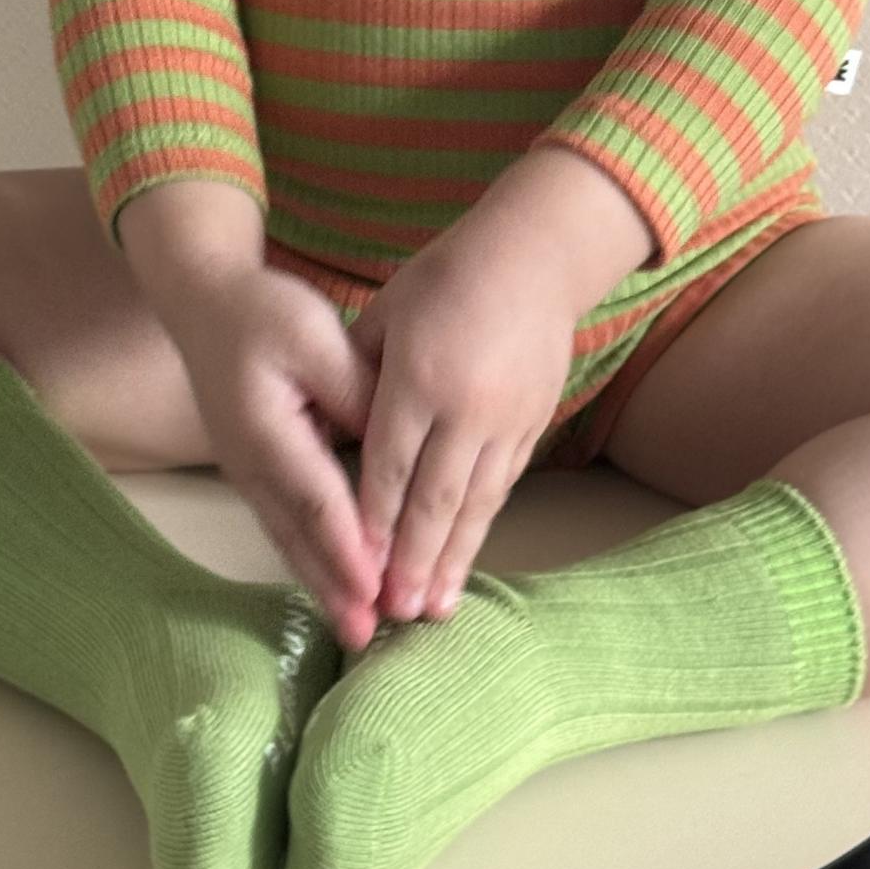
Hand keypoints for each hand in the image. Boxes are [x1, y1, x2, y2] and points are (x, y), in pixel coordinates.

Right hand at [166, 264, 389, 650]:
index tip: (377, 588)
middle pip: (298, 536)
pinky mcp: (255, 470)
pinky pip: (285, 522)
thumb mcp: (313, 335)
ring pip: (288, 537)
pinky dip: (310, 556)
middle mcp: (251, 464)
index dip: (348, 548)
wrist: (204, 301)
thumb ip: (355, 390)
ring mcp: (247, 472)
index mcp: (265, 432)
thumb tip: (393, 446)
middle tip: (368, 634)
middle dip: (334, 588)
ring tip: (356, 626)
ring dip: (321, 583)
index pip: (316, 500)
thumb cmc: (261, 312)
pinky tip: (334, 580)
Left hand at [344, 219, 577, 625]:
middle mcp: (465, 408)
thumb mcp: (388, 312)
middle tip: (391, 613)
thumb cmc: (447, 276)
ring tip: (431, 608)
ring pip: (474, 503)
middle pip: (432, 498)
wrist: (535, 255)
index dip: (370, 522)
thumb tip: (334, 427)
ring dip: (451, 559)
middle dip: (410, 561)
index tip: (354, 568)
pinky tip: (466, 557)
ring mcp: (505, 420)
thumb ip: (358, 372)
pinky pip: (502, 485)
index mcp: (419, 378)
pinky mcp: (533, 423)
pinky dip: (481, 526)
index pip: (388, 464)